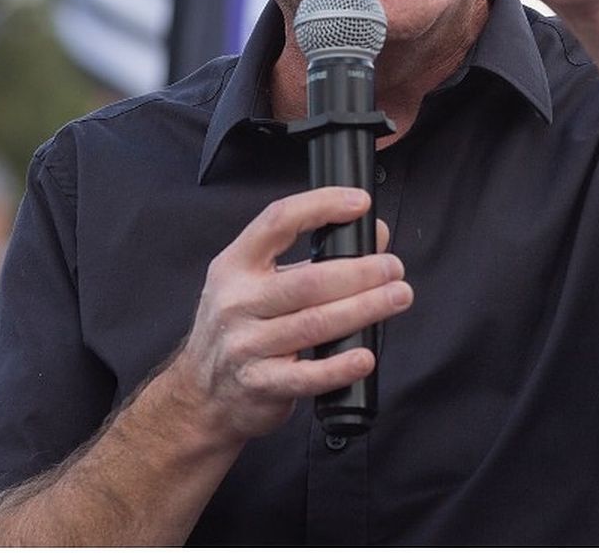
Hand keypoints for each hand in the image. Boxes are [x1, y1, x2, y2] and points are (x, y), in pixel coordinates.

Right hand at [164, 187, 407, 446]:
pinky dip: (340, 366)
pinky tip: (364, 356)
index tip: (359, 202)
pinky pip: (306, 375)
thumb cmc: (240, 331)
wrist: (201, 396)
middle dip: (362, 272)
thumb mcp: (260, 285)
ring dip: (365, 309)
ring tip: (398, 297)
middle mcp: (237, 302)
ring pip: (315, 323)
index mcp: (235, 266)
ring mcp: (245, 345)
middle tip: (394, 268)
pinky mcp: (259, 384)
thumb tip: (373, 233)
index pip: (277, 222)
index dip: (321, 206)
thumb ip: (315, 259)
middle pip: (310, 280)